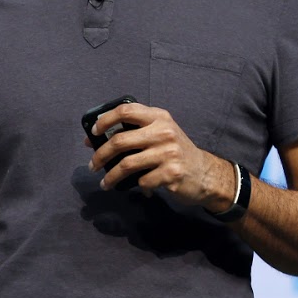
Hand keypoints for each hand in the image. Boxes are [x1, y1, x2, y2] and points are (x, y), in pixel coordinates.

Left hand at [86, 102, 235, 210]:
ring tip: (105, 183)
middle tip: (93, 165)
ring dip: (110, 177)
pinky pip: (142, 181)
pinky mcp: (171, 173)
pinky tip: (140, 187)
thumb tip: (91, 140)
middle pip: (119, 141)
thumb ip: (132, 133)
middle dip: (100, 155)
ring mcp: (168, 153)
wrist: (206, 173)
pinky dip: (137, 186)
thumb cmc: (174, 152)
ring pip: (126, 165)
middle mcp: (164, 132)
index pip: (126, 110)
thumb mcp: (158, 134)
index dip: (105, 120)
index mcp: (159, 117)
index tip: (94, 132)